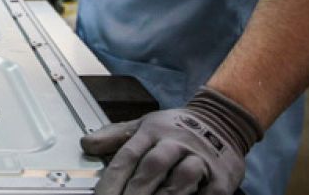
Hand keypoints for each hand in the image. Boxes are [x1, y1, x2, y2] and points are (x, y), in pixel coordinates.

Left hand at [81, 86, 262, 194]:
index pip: (127, 157)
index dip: (112, 180)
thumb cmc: (176, 128)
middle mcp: (175, 143)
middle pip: (152, 167)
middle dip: (135, 192)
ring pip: (182, 177)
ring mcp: (200, 159)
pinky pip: (210, 191)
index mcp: (152, 131)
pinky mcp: (222, 176)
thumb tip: (86, 145)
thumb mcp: (144, 125)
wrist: (222, 119)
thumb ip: (115, 136)